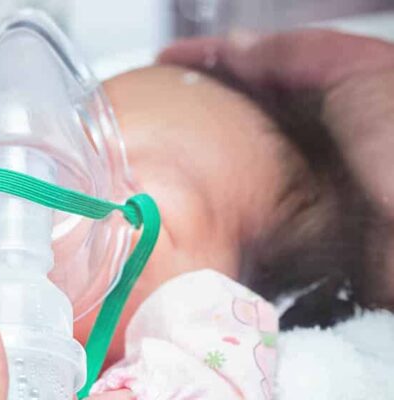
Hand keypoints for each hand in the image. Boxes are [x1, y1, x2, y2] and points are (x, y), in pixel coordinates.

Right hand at [159, 29, 393, 305]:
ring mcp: (306, 200)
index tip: (162, 63)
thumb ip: (296, 55)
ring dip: (203, 184)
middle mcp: (313, 150)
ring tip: (156, 174)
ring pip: (240, 185)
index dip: (208, 66)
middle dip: (195, 126)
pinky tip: (194, 225)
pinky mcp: (304, 250)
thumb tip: (231, 45)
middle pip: (241, 131)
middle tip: (147, 120)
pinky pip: (254, 235)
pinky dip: (225, 233)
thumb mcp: (360, 74)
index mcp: (328, 105)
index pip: (255, 77)